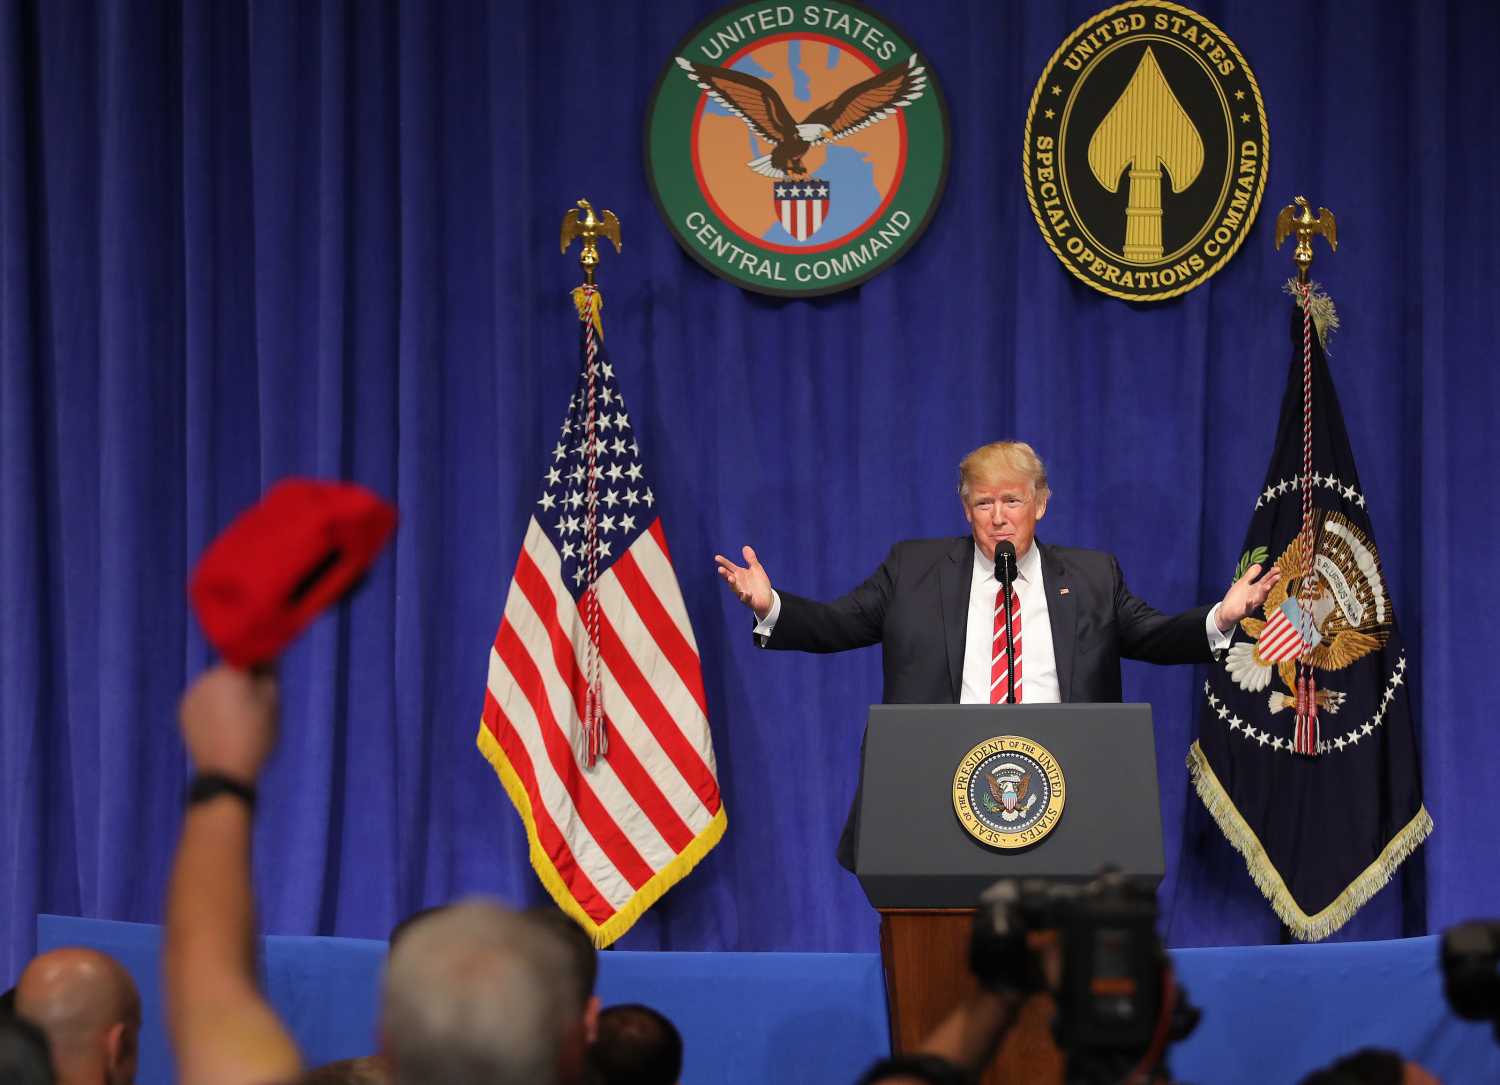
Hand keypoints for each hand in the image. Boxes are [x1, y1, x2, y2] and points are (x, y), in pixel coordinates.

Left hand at [179, 664, 280, 784]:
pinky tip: (223, 725)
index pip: (246, 655)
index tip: (269, 678)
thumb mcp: (272, 701)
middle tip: (255, 703)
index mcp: (228, 671)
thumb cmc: (255, 734)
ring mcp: (191, 696)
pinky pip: (203, 702)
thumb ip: (270, 672)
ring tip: (238, 718)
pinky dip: (212, 708)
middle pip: (228, 672)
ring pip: (214, 687)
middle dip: (241, 681)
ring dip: (225, 694)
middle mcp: (204, 678)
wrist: (225, 771)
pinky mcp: (183, 713)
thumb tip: (268, 654)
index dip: (259, 665)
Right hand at [714, 545, 773, 620]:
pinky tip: (746, 593)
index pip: (730, 567)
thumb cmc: (759, 583)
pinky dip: (745, 596)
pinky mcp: (749, 600)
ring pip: (735, 589)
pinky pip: (746, 599)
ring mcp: (743, 592)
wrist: (767, 598)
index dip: (724, 562)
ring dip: (732, 584)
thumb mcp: (756, 569)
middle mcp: (738, 583)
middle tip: (720, 569)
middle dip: (725, 574)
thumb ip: (751, 559)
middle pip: (729, 578)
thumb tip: (745, 546)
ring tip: (731, 578)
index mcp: (739, 574)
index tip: (717, 557)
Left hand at [1217, 562, 1280, 631]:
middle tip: (1278, 577)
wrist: (1226, 611)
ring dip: (1263, 593)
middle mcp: (1256, 596)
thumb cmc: (1236, 597)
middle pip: (1265, 589)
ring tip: (1267, 586)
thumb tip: (1259, 565)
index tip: (1277, 569)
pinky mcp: (1244, 611)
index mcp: (1256, 589)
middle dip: (1271, 583)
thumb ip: (1251, 575)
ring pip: (1259, 599)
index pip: (1265, 581)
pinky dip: (1249, 605)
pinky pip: (1247, 608)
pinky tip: (1250, 600)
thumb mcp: (1243, 583)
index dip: (1271, 575)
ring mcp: (1251, 604)